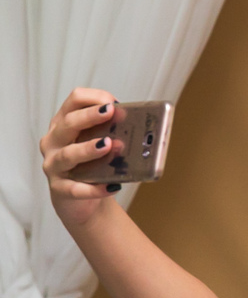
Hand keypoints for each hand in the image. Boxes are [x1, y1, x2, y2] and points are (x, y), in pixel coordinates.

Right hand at [40, 88, 122, 225]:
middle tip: (111, 112)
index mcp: (64, 123)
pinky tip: (112, 186)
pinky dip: (95, 188)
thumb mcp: (98, 142)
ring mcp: (54, 165)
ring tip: (109, 145)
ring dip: (89, 149)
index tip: (113, 103)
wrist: (78, 199)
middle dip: (89, 116)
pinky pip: (76, 188)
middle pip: (68, 123)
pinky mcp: (60, 189)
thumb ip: (112, 132)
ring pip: (68, 155)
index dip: (93, 98)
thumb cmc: (91, 164)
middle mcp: (54, 141)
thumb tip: (142, 128)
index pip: (74, 100)